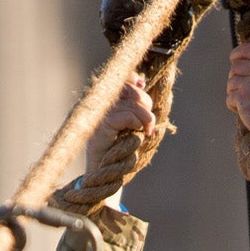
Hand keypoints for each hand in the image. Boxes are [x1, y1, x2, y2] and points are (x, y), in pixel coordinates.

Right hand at [86, 75, 155, 200]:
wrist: (104, 173)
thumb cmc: (118, 148)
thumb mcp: (129, 123)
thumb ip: (134, 104)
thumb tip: (142, 84)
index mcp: (106, 99)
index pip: (121, 77)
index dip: (134, 79)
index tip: (142, 86)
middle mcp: (101, 103)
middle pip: (132, 91)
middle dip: (146, 105)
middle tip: (149, 124)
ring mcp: (100, 113)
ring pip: (133, 105)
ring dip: (145, 119)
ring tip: (146, 131)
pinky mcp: (103, 126)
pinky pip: (128, 117)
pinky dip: (137, 124)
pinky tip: (137, 134)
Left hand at [226, 46, 249, 174]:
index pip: (249, 49)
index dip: (238, 54)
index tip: (235, 60)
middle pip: (236, 64)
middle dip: (236, 75)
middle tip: (242, 88)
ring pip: (231, 80)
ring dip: (234, 91)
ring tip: (246, 102)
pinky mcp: (243, 99)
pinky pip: (229, 96)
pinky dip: (233, 105)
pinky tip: (244, 113)